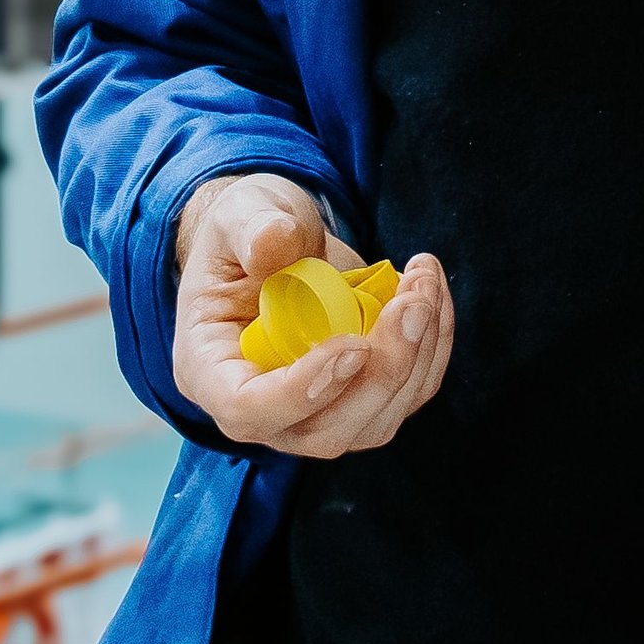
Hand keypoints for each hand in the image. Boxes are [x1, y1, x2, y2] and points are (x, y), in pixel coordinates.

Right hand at [167, 171, 454, 456]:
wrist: (276, 241)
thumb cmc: (248, 230)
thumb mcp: (241, 213)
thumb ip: (254, 227)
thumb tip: (276, 242)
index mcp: (211, 370)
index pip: (248, 410)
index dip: (302, 391)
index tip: (352, 343)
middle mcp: (263, 409)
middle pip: (325, 431)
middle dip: (383, 372)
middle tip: (412, 303)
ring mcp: (315, 412)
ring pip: (375, 422)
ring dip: (417, 357)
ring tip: (423, 284)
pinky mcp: (360, 398)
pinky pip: (407, 393)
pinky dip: (431, 347)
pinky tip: (430, 294)